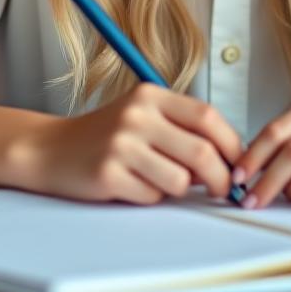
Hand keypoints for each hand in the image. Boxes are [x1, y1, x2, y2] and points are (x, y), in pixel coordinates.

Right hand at [5, 83, 242, 204]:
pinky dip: (151, 196)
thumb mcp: (144, 116)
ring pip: (180, 180)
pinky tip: (132, 184)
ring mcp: (121, 144)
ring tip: (158, 179)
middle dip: (221, 178)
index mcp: (151, 95)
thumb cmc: (106, 135)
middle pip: (201, 152)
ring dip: (179, 188)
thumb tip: (228, 157)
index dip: (231, 142)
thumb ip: (182, 128)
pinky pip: (152, 196)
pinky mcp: (108, 174)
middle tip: (224, 189)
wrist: (51, 149)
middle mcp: (137, 115)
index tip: (239, 162)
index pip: (207, 116)